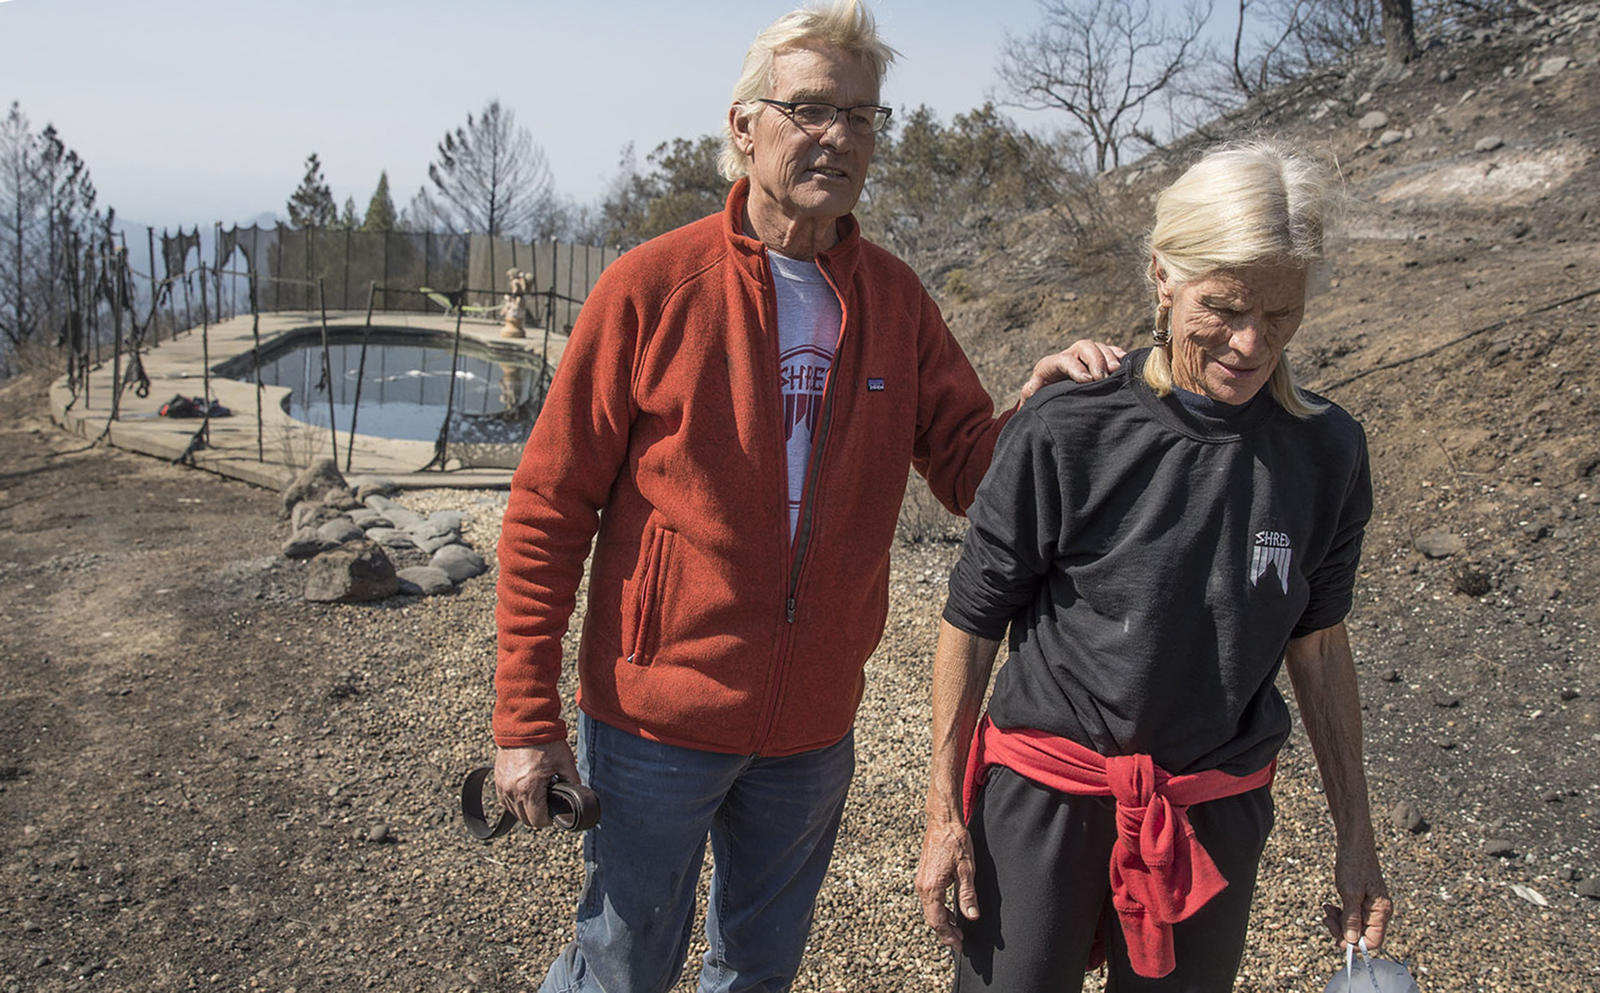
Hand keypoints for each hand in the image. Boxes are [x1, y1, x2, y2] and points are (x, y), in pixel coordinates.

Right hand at [494, 742, 579, 828]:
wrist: (525, 723)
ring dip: (526, 809)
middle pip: (525, 819)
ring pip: (514, 812)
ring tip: (538, 797)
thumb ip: (573, 782)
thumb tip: (578, 796)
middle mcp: (512, 790)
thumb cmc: (546, 742)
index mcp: (529, 788)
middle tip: (549, 804)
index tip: (555, 811)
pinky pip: (505, 801)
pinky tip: (525, 793)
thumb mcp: (565, 762)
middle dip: (538, 815)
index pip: (537, 820)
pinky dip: (515, 801)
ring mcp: (503, 786)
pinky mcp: (498, 780)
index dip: (549, 819)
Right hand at [915, 816, 979, 951]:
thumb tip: (972, 917)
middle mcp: (922, 887)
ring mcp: (921, 881)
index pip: (938, 920)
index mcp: (932, 887)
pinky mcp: (924, 876)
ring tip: (957, 931)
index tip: (960, 946)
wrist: (942, 821)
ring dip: (942, 922)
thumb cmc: (955, 841)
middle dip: (945, 933)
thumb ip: (968, 895)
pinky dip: (939, 910)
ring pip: (929, 910)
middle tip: (960, 943)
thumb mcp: (966, 869)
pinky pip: (929, 900)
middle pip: (931, 918)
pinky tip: (950, 912)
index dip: (949, 936)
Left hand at [1019, 340, 1125, 401]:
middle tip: (1104, 376)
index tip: (1087, 380)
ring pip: (1099, 347)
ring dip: (1110, 358)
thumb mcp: (1034, 397)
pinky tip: (1125, 364)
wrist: (1054, 400)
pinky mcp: (1100, 360)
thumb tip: (1031, 389)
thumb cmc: (1043, 399)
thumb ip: (1030, 392)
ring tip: (1116, 371)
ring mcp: (1086, 356)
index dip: (1075, 368)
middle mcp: (1070, 355)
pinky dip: (1119, 356)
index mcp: (1051, 364)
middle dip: (1095, 360)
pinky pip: (1112, 352)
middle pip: (1084, 347)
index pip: (1063, 360)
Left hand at [1322, 843, 1392, 949]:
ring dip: (1338, 922)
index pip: (1373, 941)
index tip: (1337, 937)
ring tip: (1326, 910)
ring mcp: (1371, 906)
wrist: (1354, 843)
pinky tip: (1329, 906)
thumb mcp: (1350, 892)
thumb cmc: (1354, 864)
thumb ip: (1351, 918)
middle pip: (1362, 935)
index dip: (1355, 944)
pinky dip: (1339, 914)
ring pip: (1355, 926)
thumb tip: (1351, 940)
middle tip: (1326, 919)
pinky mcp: (1362, 901)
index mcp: (1381, 911)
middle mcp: (1379, 911)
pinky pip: (1351, 915)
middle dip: (1342, 931)